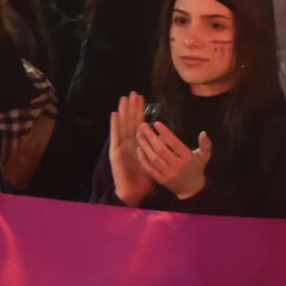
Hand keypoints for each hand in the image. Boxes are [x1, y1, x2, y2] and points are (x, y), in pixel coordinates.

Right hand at [107, 93, 155, 207]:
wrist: (133, 193)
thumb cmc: (144, 179)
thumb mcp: (157, 162)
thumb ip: (162, 152)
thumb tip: (171, 143)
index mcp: (138, 143)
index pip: (139, 123)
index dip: (140, 111)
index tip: (142, 98)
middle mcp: (129, 142)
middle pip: (130, 121)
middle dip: (132, 107)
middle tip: (133, 93)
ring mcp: (121, 146)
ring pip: (122, 125)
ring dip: (123, 112)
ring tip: (124, 98)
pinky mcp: (115, 152)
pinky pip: (115, 136)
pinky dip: (114, 125)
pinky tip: (115, 114)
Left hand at [136, 122, 211, 199]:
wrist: (192, 190)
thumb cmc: (197, 168)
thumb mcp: (204, 156)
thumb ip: (205, 145)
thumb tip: (203, 133)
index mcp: (187, 158)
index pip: (174, 143)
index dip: (165, 133)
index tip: (156, 123)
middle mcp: (177, 166)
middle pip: (161, 150)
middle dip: (150, 137)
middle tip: (143, 126)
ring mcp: (168, 174)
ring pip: (154, 159)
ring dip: (145, 146)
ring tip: (139, 135)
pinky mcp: (161, 180)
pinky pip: (150, 169)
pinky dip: (143, 159)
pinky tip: (139, 149)